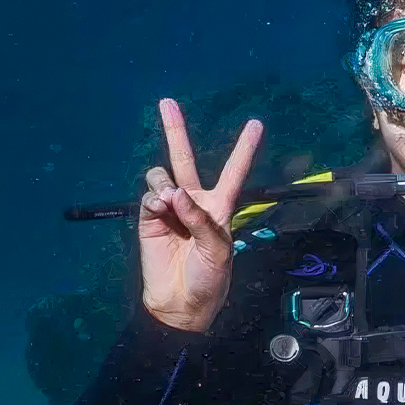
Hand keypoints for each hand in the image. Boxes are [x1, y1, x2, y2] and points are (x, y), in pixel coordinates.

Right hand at [139, 98, 263, 332]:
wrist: (179, 302)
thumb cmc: (209, 277)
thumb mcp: (217, 249)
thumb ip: (198, 218)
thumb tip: (173, 193)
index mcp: (220, 206)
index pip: (234, 171)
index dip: (244, 148)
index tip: (256, 123)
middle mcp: (194, 201)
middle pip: (185, 158)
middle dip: (175, 130)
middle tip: (166, 102)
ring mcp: (169, 207)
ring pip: (163, 175)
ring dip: (165, 182)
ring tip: (170, 203)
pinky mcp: (148, 218)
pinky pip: (149, 196)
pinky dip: (154, 200)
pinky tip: (160, 211)